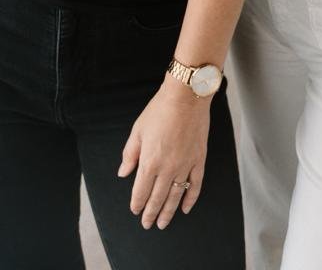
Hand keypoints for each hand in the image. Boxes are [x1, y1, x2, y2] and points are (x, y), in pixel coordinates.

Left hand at [117, 75, 210, 229]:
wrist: (186, 97)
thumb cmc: (159, 110)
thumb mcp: (138, 130)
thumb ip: (130, 154)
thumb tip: (123, 173)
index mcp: (150, 161)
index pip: (141, 191)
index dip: (137, 204)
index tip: (135, 211)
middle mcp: (167, 168)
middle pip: (157, 198)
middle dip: (151, 213)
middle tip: (148, 224)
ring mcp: (185, 165)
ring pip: (176, 196)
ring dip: (168, 212)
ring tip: (163, 223)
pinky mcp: (198, 160)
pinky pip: (195, 185)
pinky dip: (190, 199)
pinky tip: (186, 208)